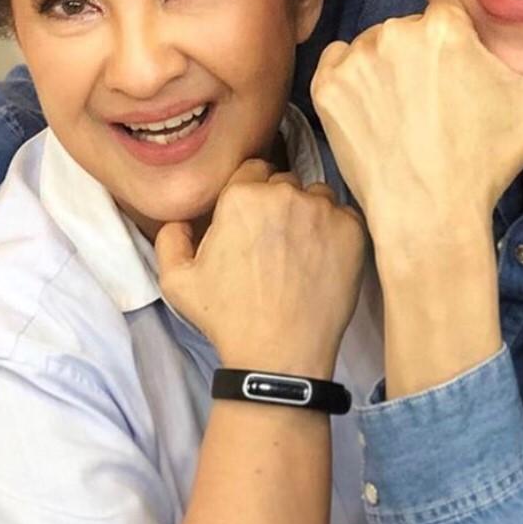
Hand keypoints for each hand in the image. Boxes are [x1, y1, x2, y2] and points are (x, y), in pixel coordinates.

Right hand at [156, 159, 366, 376]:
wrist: (278, 353)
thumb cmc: (228, 318)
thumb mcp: (176, 282)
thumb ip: (171, 239)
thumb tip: (181, 221)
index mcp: (240, 197)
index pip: (253, 170)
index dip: (253, 194)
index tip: (255, 221)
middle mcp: (283, 194)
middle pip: (285, 183)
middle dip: (280, 205)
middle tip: (277, 243)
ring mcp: (322, 211)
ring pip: (317, 197)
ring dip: (310, 215)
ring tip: (302, 253)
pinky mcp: (351, 231)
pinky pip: (345, 217)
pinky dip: (337, 233)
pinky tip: (323, 261)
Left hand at [311, 0, 522, 252]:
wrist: (429, 218)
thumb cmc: (485, 164)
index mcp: (446, 26)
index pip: (449, 22)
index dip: (456, 58)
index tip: (459, 95)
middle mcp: (397, 31)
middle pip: (410, 33)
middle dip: (420, 66)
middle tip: (435, 115)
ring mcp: (357, 60)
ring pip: (374, 50)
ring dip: (386, 75)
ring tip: (408, 121)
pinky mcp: (327, 86)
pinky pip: (338, 67)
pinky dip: (353, 89)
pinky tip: (379, 121)